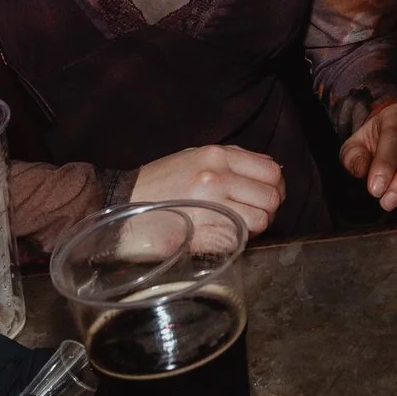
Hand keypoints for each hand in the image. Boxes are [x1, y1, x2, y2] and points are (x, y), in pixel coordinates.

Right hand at [130, 144, 285, 236]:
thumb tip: (269, 170)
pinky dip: (236, 240)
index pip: (271, 171)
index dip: (276, 187)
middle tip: (254, 215)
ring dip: (255, 227)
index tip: (267, 197)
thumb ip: (231, 160)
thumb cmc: (159, 182)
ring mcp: (209, 205)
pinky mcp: (201, 231)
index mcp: (217, 155)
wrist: (120, 203)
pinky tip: (221, 235)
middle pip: (271, 197)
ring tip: (237, 226)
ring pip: (260, 220)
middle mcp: (216, 176)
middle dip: (269, 209)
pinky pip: (238, 239)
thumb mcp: (194, 157)